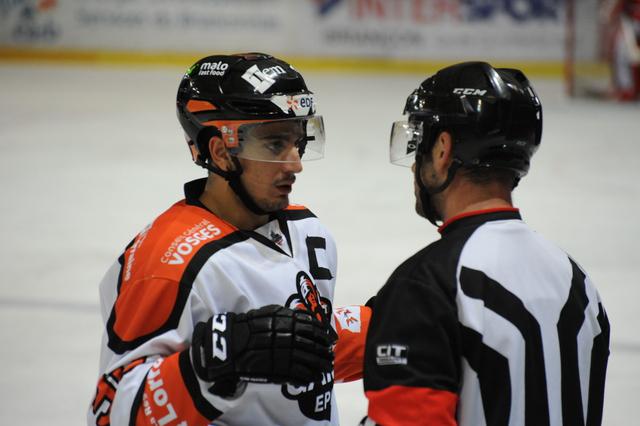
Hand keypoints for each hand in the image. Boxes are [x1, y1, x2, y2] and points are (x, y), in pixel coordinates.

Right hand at [191, 305, 334, 394]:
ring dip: (320, 364)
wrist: (231, 344)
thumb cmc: (250, 325)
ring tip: (325, 367)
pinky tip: (312, 377)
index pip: (313, 327)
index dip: (324, 334)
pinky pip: (298, 374)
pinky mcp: (278, 370)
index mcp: (287, 321)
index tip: (329, 338)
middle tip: (329, 354)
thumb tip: (310, 319)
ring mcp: (284, 354)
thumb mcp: (270, 313)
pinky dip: (308, 376)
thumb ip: (289, 315)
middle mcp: (288, 336)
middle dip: (325, 351)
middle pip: (314, 345)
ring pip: (310, 360)